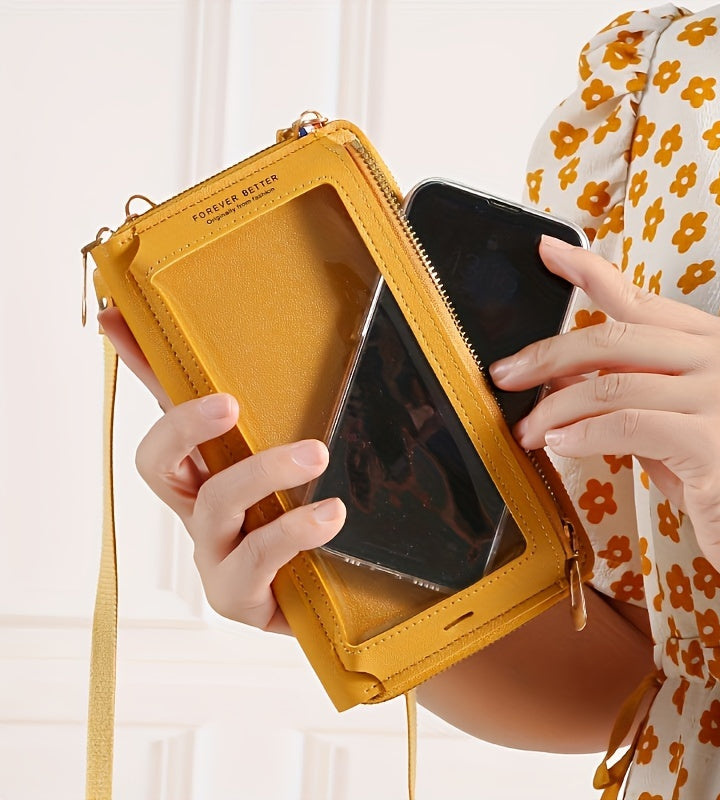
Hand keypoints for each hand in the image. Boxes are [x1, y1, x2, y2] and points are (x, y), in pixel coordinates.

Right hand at [99, 308, 345, 630]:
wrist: (332, 601)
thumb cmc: (298, 528)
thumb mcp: (286, 468)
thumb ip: (266, 418)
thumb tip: (251, 359)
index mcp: (204, 481)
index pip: (161, 417)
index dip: (136, 373)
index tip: (118, 320)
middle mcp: (199, 517)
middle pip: (159, 466)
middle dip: (183, 427)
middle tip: (230, 404)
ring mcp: (216, 560)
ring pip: (217, 506)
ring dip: (265, 474)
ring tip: (314, 455)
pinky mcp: (243, 598)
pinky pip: (258, 559)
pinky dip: (295, 531)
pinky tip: (330, 515)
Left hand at [489, 237, 719, 597]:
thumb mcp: (674, 418)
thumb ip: (626, 389)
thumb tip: (557, 378)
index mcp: (718, 340)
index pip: (637, 297)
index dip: (586, 270)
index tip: (545, 252)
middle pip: (609, 340)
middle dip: (546, 357)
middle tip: (506, 375)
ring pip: (608, 385)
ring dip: (554, 410)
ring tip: (528, 430)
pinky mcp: (713, 438)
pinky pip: (624, 425)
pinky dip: (581, 435)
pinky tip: (560, 445)